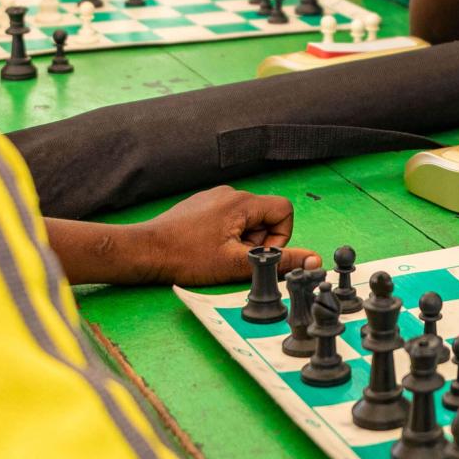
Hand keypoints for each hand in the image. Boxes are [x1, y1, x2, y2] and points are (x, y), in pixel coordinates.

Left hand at [132, 189, 315, 286]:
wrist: (144, 251)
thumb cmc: (186, 257)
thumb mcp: (237, 264)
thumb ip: (279, 262)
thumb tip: (314, 261)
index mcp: (241, 202)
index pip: (283, 211)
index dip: (280, 237)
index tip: (260, 254)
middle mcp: (229, 194)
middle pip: (264, 217)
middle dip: (257, 242)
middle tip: (233, 258)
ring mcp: (213, 198)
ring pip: (245, 220)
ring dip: (240, 241)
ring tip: (216, 256)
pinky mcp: (200, 207)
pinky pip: (226, 219)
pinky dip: (224, 236)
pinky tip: (204, 250)